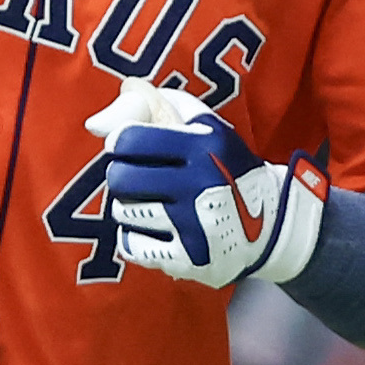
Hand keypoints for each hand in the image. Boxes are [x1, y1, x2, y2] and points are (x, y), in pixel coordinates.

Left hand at [84, 79, 327, 288]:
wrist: (270, 223)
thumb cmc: (221, 164)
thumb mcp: (200, 123)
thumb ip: (149, 105)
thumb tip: (94, 124)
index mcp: (203, 145)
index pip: (128, 139)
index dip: (121, 142)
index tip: (131, 148)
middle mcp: (201, 184)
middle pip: (120, 178)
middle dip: (123, 175)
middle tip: (140, 178)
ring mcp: (196, 225)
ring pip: (124, 211)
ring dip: (130, 206)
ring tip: (153, 203)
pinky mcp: (191, 259)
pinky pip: (132, 246)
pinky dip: (135, 238)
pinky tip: (155, 229)